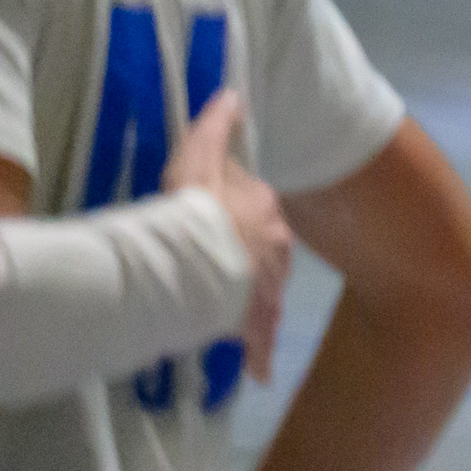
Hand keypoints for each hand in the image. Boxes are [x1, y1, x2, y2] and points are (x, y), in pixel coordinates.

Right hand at [164, 92, 293, 384]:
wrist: (193, 261)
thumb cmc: (192, 208)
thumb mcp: (199, 157)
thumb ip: (214, 127)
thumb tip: (234, 96)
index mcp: (267, 212)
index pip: (256, 209)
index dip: (233, 213)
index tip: (213, 220)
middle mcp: (277, 251)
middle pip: (265, 252)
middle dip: (247, 259)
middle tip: (219, 266)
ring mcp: (268, 288)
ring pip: (264, 294)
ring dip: (250, 301)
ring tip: (229, 309)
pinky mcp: (254, 322)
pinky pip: (260, 342)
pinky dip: (260, 356)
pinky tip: (261, 374)